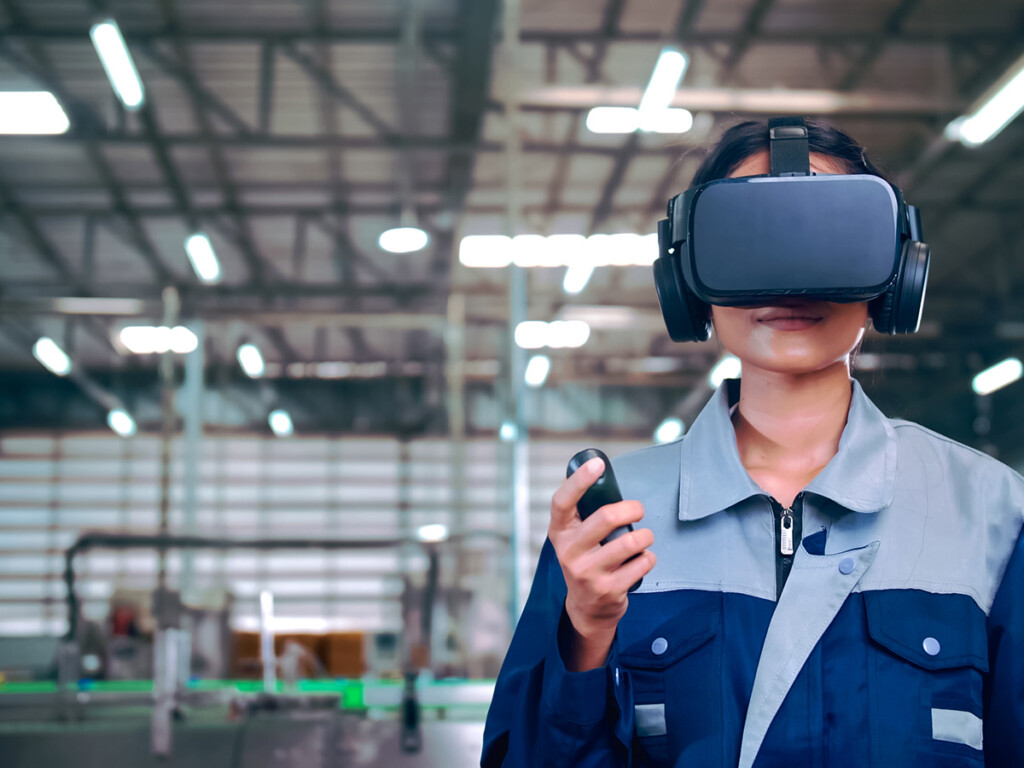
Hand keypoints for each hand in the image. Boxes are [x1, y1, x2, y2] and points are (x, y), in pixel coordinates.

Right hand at [548, 457, 655, 670]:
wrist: (586, 608)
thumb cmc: (584, 560)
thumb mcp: (573, 537)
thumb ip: (579, 509)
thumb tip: (583, 466)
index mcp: (560, 532)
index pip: (563, 501)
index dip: (579, 480)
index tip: (598, 464)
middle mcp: (569, 552)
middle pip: (606, 518)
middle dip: (632, 508)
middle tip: (639, 509)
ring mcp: (588, 573)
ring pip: (630, 541)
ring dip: (646, 536)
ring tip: (645, 537)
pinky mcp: (608, 590)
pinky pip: (641, 563)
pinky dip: (648, 558)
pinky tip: (642, 559)